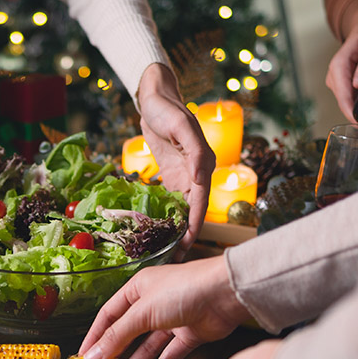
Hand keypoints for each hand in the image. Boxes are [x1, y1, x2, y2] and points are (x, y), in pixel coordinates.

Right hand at [80, 257, 249, 358]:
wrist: (226, 293)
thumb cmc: (183, 289)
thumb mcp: (143, 312)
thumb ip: (117, 335)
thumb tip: (92, 356)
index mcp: (138, 288)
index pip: (110, 314)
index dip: (96, 335)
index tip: (84, 356)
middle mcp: (154, 302)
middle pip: (129, 330)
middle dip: (116, 351)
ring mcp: (172, 319)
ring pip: (149, 344)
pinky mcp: (190, 334)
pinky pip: (171, 353)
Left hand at [136, 63, 215, 258]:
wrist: (155, 98)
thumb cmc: (168, 110)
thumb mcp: (181, 125)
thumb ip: (194, 150)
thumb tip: (202, 177)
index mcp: (203, 165)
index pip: (200, 202)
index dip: (194, 225)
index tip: (186, 245)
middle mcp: (197, 174)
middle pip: (193, 212)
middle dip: (186, 236)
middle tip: (174, 259)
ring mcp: (185, 177)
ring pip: (183, 210)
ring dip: (177, 231)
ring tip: (166, 253)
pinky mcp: (173, 177)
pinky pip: (172, 202)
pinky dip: (168, 218)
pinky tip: (159, 234)